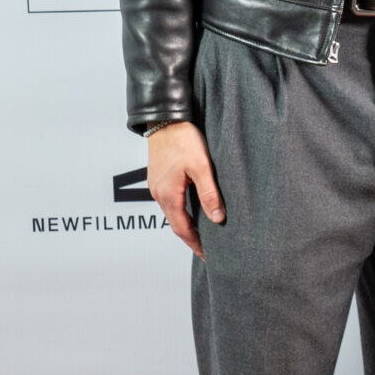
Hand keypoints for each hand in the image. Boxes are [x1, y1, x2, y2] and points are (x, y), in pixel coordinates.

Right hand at [145, 121, 222, 255]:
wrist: (164, 118)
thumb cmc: (183, 138)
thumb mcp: (201, 166)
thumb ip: (209, 193)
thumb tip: (217, 219)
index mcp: (168, 195)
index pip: (183, 229)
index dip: (196, 245)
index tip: (208, 256)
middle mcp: (158, 193)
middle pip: (176, 224)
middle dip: (191, 238)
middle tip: (207, 251)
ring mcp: (156, 185)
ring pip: (172, 212)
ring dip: (186, 224)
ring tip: (203, 234)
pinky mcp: (158, 177)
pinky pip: (169, 201)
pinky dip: (181, 211)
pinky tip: (192, 210)